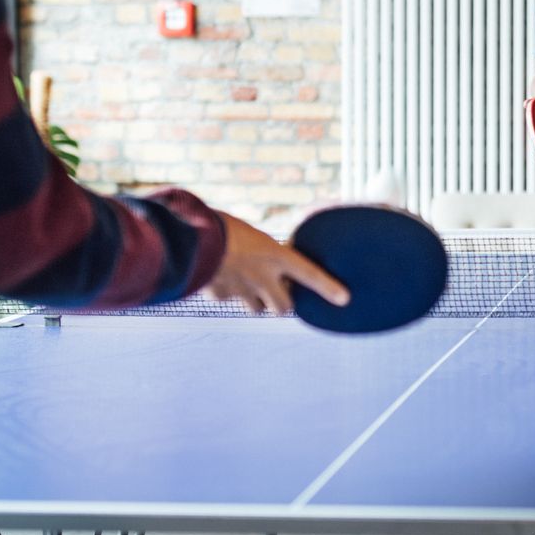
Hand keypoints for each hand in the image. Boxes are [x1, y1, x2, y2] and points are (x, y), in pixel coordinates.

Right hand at [204, 213, 350, 314]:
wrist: (189, 236)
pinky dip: (224, 291)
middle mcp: (264, 275)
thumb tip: (266, 261)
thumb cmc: (220, 225)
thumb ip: (262, 251)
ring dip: (255, 300)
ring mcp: (243, 289)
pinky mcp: (222, 295)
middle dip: (282, 304)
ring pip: (257, 308)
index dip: (328, 287)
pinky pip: (227, 298)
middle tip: (277, 292)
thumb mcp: (250, 233)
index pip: (310, 273)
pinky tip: (215, 274)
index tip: (344, 299)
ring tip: (244, 280)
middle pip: (284, 307)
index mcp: (275, 253)